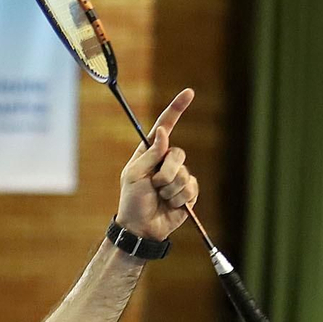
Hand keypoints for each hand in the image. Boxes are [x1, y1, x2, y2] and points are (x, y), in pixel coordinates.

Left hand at [116, 89, 197, 241]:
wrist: (141, 228)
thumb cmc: (132, 201)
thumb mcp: (134, 175)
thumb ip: (150, 154)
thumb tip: (164, 133)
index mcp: (150, 154)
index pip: (165, 127)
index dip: (177, 109)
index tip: (189, 93)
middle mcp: (166, 162)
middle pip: (178, 154)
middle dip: (165, 172)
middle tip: (154, 185)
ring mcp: (178, 176)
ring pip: (184, 173)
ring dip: (169, 188)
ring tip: (159, 197)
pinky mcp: (188, 191)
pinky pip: (190, 187)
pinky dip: (179, 197)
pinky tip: (171, 204)